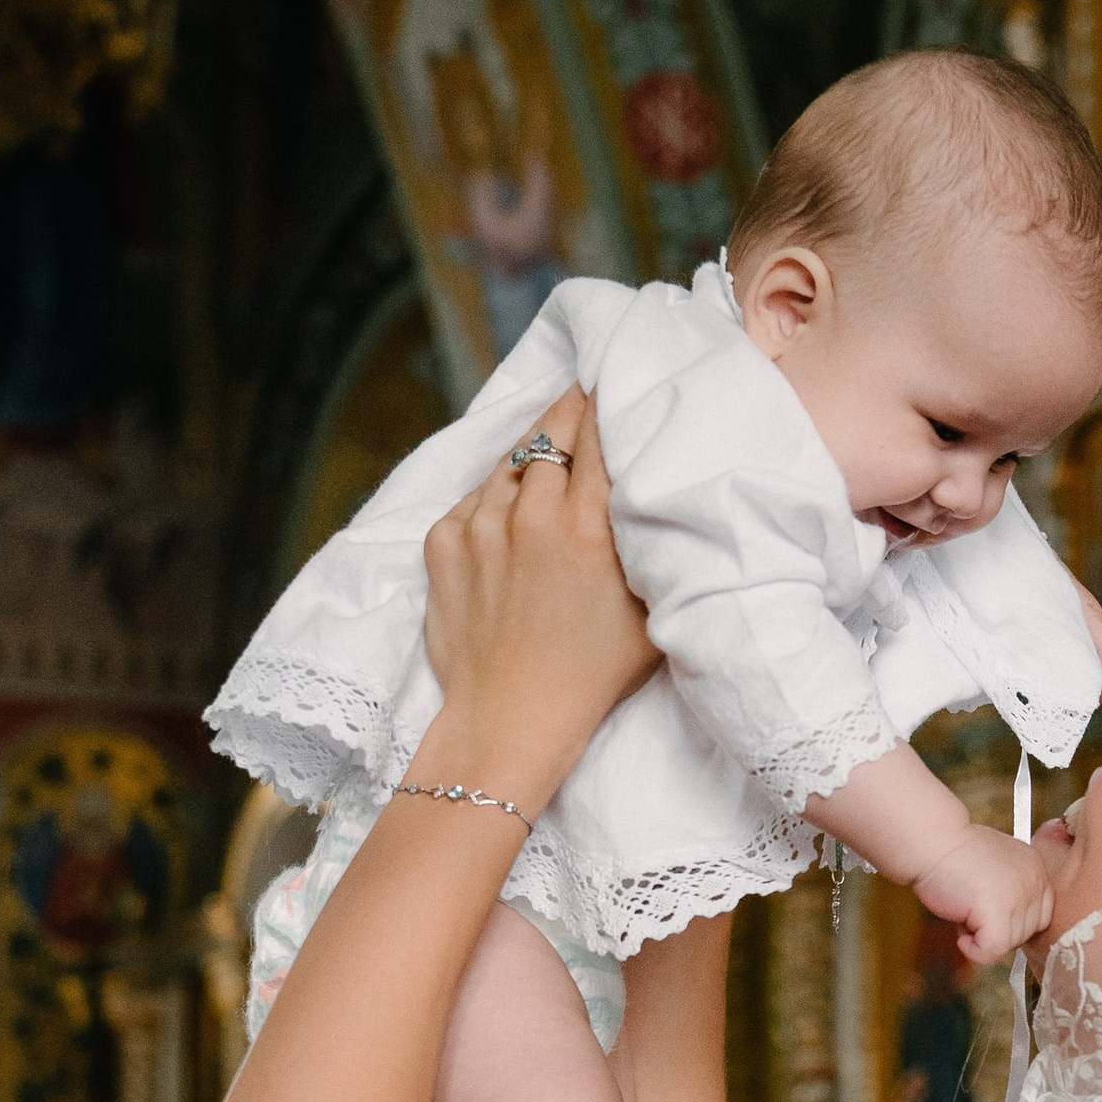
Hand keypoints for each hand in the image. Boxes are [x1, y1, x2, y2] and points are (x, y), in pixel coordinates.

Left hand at [421, 391, 656, 794]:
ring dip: (530, 458)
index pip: (597, 431)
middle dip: (571, 414)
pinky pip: (472, 499)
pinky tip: (510, 522)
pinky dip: (492, 501)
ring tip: (547, 467)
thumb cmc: (592, 674)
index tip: (614, 382)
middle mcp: (530, 513)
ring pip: (509, 462)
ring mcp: (479, 525)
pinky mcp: (441, 543)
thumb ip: (653, 545)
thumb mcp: (649, 609)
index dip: (606, 400)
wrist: (509, 719)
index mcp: (587, 524)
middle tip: (584, 403)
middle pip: (551, 431)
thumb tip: (660, 495)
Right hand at [917, 822, 1052, 967]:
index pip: (1041, 915)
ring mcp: (1020, 898)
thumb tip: (1007, 925)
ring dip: (981, 937)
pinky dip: (974, 951)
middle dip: (996, 930)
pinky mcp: (999, 914)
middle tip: (970, 908)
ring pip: (1010, 945)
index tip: (988, 912)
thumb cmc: (953, 854)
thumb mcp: (995, 867)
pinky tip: (961, 934)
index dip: (1012, 922)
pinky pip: (993, 952)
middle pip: (1027, 933)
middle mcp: (1034, 882)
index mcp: (1036, 868)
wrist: (933, 842)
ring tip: (964, 911)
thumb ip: (1011, 891)